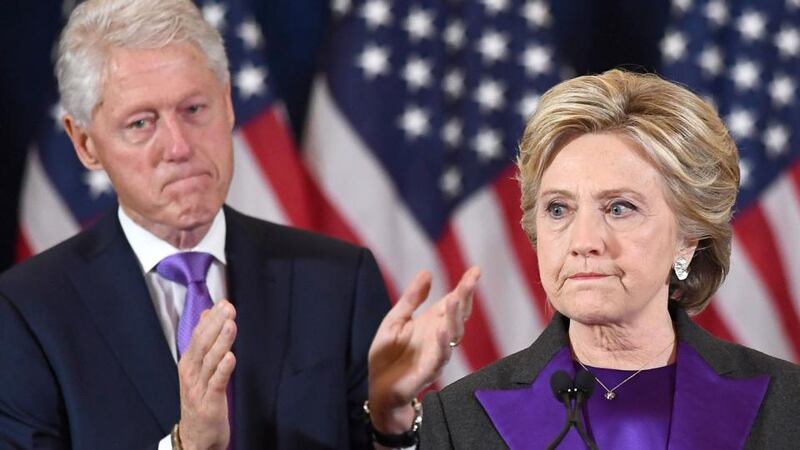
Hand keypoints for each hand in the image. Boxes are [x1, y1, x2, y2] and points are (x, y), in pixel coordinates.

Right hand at [177, 300, 236, 449]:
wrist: (195, 436)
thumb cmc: (200, 398)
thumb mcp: (199, 368)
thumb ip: (204, 342)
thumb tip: (207, 314)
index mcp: (188, 363)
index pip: (198, 335)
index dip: (210, 319)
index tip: (223, 302)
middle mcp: (191, 373)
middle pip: (203, 345)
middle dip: (216, 325)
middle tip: (228, 307)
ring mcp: (199, 388)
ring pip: (210, 361)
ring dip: (221, 341)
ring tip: (231, 324)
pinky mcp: (210, 403)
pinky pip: (217, 383)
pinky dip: (223, 369)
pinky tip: (231, 356)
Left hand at [367, 267, 479, 432]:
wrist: (378, 388)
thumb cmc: (388, 354)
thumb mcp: (396, 319)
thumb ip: (412, 299)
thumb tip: (427, 272)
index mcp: (431, 322)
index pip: (452, 301)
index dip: (465, 286)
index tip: (475, 270)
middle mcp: (439, 336)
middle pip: (458, 315)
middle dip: (465, 297)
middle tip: (470, 281)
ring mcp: (436, 354)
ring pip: (453, 334)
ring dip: (454, 317)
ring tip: (454, 299)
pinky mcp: (428, 371)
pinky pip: (439, 357)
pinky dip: (442, 344)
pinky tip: (442, 331)